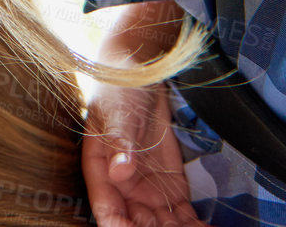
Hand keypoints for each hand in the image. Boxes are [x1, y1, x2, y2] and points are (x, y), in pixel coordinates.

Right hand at [83, 83, 200, 226]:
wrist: (140, 74)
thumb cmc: (118, 89)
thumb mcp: (117, 112)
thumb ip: (118, 142)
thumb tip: (119, 174)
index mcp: (101, 169)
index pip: (108, 209)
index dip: (120, 226)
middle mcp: (123, 186)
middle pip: (137, 223)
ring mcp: (148, 189)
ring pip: (162, 225)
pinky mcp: (172, 188)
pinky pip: (183, 217)